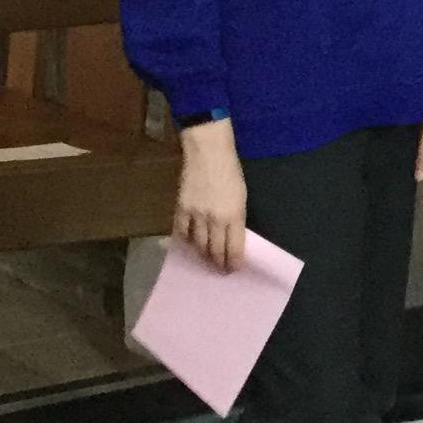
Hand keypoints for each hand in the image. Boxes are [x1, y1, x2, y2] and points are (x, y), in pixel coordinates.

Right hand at [174, 120, 249, 270]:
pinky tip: (188, 244)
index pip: (234, 249)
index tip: (233, 270)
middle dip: (218, 264)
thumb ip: (236, 218)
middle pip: (215, 251)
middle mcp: (215, 219)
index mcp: (235, 216)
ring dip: (202, 256)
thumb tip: (232, 237)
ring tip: (205, 260)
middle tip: (219, 270)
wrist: (208, 152)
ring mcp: (196, 215)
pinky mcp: (181, 208)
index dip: (233, 263)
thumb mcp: (241, 196)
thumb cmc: (230, 171)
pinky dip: (185, 241)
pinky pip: (181, 232)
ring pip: (198, 245)